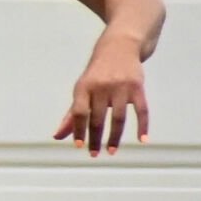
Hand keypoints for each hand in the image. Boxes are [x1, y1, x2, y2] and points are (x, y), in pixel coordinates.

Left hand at [52, 33, 149, 155]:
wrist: (119, 46)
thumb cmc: (96, 74)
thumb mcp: (81, 89)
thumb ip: (71, 114)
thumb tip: (57, 136)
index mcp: (84, 87)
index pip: (79, 113)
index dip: (78, 130)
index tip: (79, 146)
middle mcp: (102, 87)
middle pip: (98, 118)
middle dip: (95, 138)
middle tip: (94, 154)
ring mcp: (121, 87)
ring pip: (118, 118)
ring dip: (115, 137)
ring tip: (111, 150)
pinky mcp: (138, 87)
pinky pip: (142, 110)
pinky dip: (143, 125)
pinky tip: (142, 140)